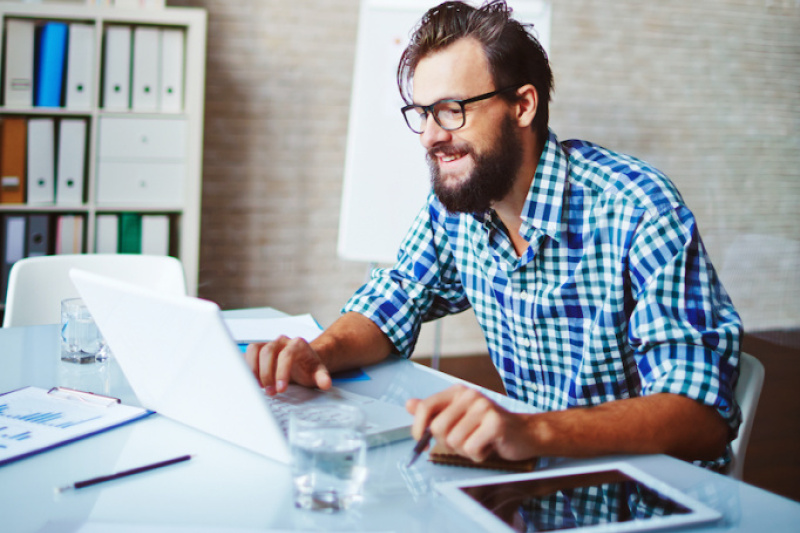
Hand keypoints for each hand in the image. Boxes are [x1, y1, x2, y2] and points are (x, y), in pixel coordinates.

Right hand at [244, 336, 331, 395]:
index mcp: (297, 344)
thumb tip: (326, 384)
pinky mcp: (259, 350)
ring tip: (258, 387)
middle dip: (267, 373)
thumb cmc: (309, 368)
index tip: (281, 389)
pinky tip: (250, 381)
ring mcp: (269, 344)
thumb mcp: (318, 373)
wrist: (303, 362)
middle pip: (268, 351)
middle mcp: (282, 341)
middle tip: (270, 392)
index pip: (287, 354)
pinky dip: (246, 366)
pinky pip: (248, 353)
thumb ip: (322, 377)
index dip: (282, 372)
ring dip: (253, 369)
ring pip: (255, 350)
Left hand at [406, 384, 534, 462]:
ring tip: (479, 443)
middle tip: (464, 442)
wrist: (525, 433)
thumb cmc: (488, 428)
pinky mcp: (495, 423)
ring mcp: (483, 407)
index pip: (425, 407)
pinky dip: (478, 455)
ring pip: (454, 442)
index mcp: (458, 391)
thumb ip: (434, 411)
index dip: (418, 427)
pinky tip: (489, 447)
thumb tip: (408, 404)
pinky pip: (471, 449)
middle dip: (447, 443)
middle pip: (438, 428)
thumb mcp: (459, 417)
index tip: (420, 441)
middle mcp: (470, 395)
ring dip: (465, 451)